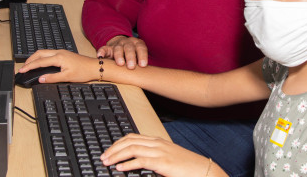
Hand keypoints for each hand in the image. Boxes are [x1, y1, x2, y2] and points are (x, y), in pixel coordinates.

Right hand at [19, 50, 99, 83]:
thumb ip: (52, 78)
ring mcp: (62, 52)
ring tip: (29, 64)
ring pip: (44, 52)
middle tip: (23, 67)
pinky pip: (49, 53)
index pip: (40, 62)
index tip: (22, 70)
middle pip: (40, 53)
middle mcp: (59, 53)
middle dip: (30, 59)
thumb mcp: (67, 77)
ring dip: (35, 57)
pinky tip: (40, 62)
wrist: (95, 67)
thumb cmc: (84, 71)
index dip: (29, 66)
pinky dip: (42, 57)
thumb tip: (41, 79)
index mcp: (59, 58)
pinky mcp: (64, 54)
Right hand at [98, 36, 148, 68]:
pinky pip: (104, 48)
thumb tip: (147, 74)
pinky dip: (101, 52)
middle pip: (129, 48)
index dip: (142, 56)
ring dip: (119, 56)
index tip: (143, 65)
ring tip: (120, 64)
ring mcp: (117, 45)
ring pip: (118, 48)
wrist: (121, 44)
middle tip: (131, 67)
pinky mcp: (108, 48)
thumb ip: (141, 62)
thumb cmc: (132, 54)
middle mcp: (127, 43)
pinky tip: (100, 56)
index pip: (141, 48)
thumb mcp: (139, 56)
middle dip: (131, 57)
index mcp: (137, 43)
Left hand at [101, 134, 224, 176]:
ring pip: (132, 149)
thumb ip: (153, 158)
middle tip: (103, 157)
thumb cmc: (186, 167)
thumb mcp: (167, 159)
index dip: (118, 143)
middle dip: (113, 148)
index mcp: (158, 142)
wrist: (203, 170)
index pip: (133, 137)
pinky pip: (141, 160)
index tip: (108, 151)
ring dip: (116, 155)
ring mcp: (160, 152)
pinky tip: (120, 168)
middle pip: (129, 141)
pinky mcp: (163, 162)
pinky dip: (128, 164)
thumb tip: (137, 163)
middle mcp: (157, 144)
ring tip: (107, 162)